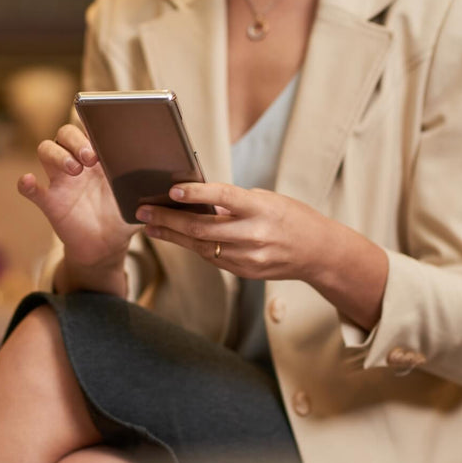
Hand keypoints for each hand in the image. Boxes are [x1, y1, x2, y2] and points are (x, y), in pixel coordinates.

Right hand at [18, 124, 138, 284]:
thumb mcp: (140, 199)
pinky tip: (28, 181)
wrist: (108, 247)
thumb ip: (150, 186)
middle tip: (91, 157)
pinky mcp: (50, 202)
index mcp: (99, 156)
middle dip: (76, 140)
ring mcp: (61, 181)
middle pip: (64, 133)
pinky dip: (26, 184)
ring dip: (57, 155)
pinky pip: (32, 190)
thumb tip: (168, 176)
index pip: (88, 127)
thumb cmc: (124, 216)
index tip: (103, 135)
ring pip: (46, 150)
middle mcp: (77, 162)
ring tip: (74, 170)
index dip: (90, 124)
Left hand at [136, 183, 330, 281]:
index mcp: (261, 209)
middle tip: (144, 211)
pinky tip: (175, 237)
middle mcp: (254, 234)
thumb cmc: (290, 217)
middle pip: (202, 228)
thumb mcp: (265, 200)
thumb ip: (232, 202)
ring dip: (172, 235)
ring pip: (201, 246)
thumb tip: (195, 200)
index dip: (196, 193)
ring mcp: (248, 257)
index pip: (223, 197)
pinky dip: (192, 246)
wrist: (317, 252)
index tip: (172, 190)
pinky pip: (211, 258)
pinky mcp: (244, 272)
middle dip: (168, 220)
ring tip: (150, 225)